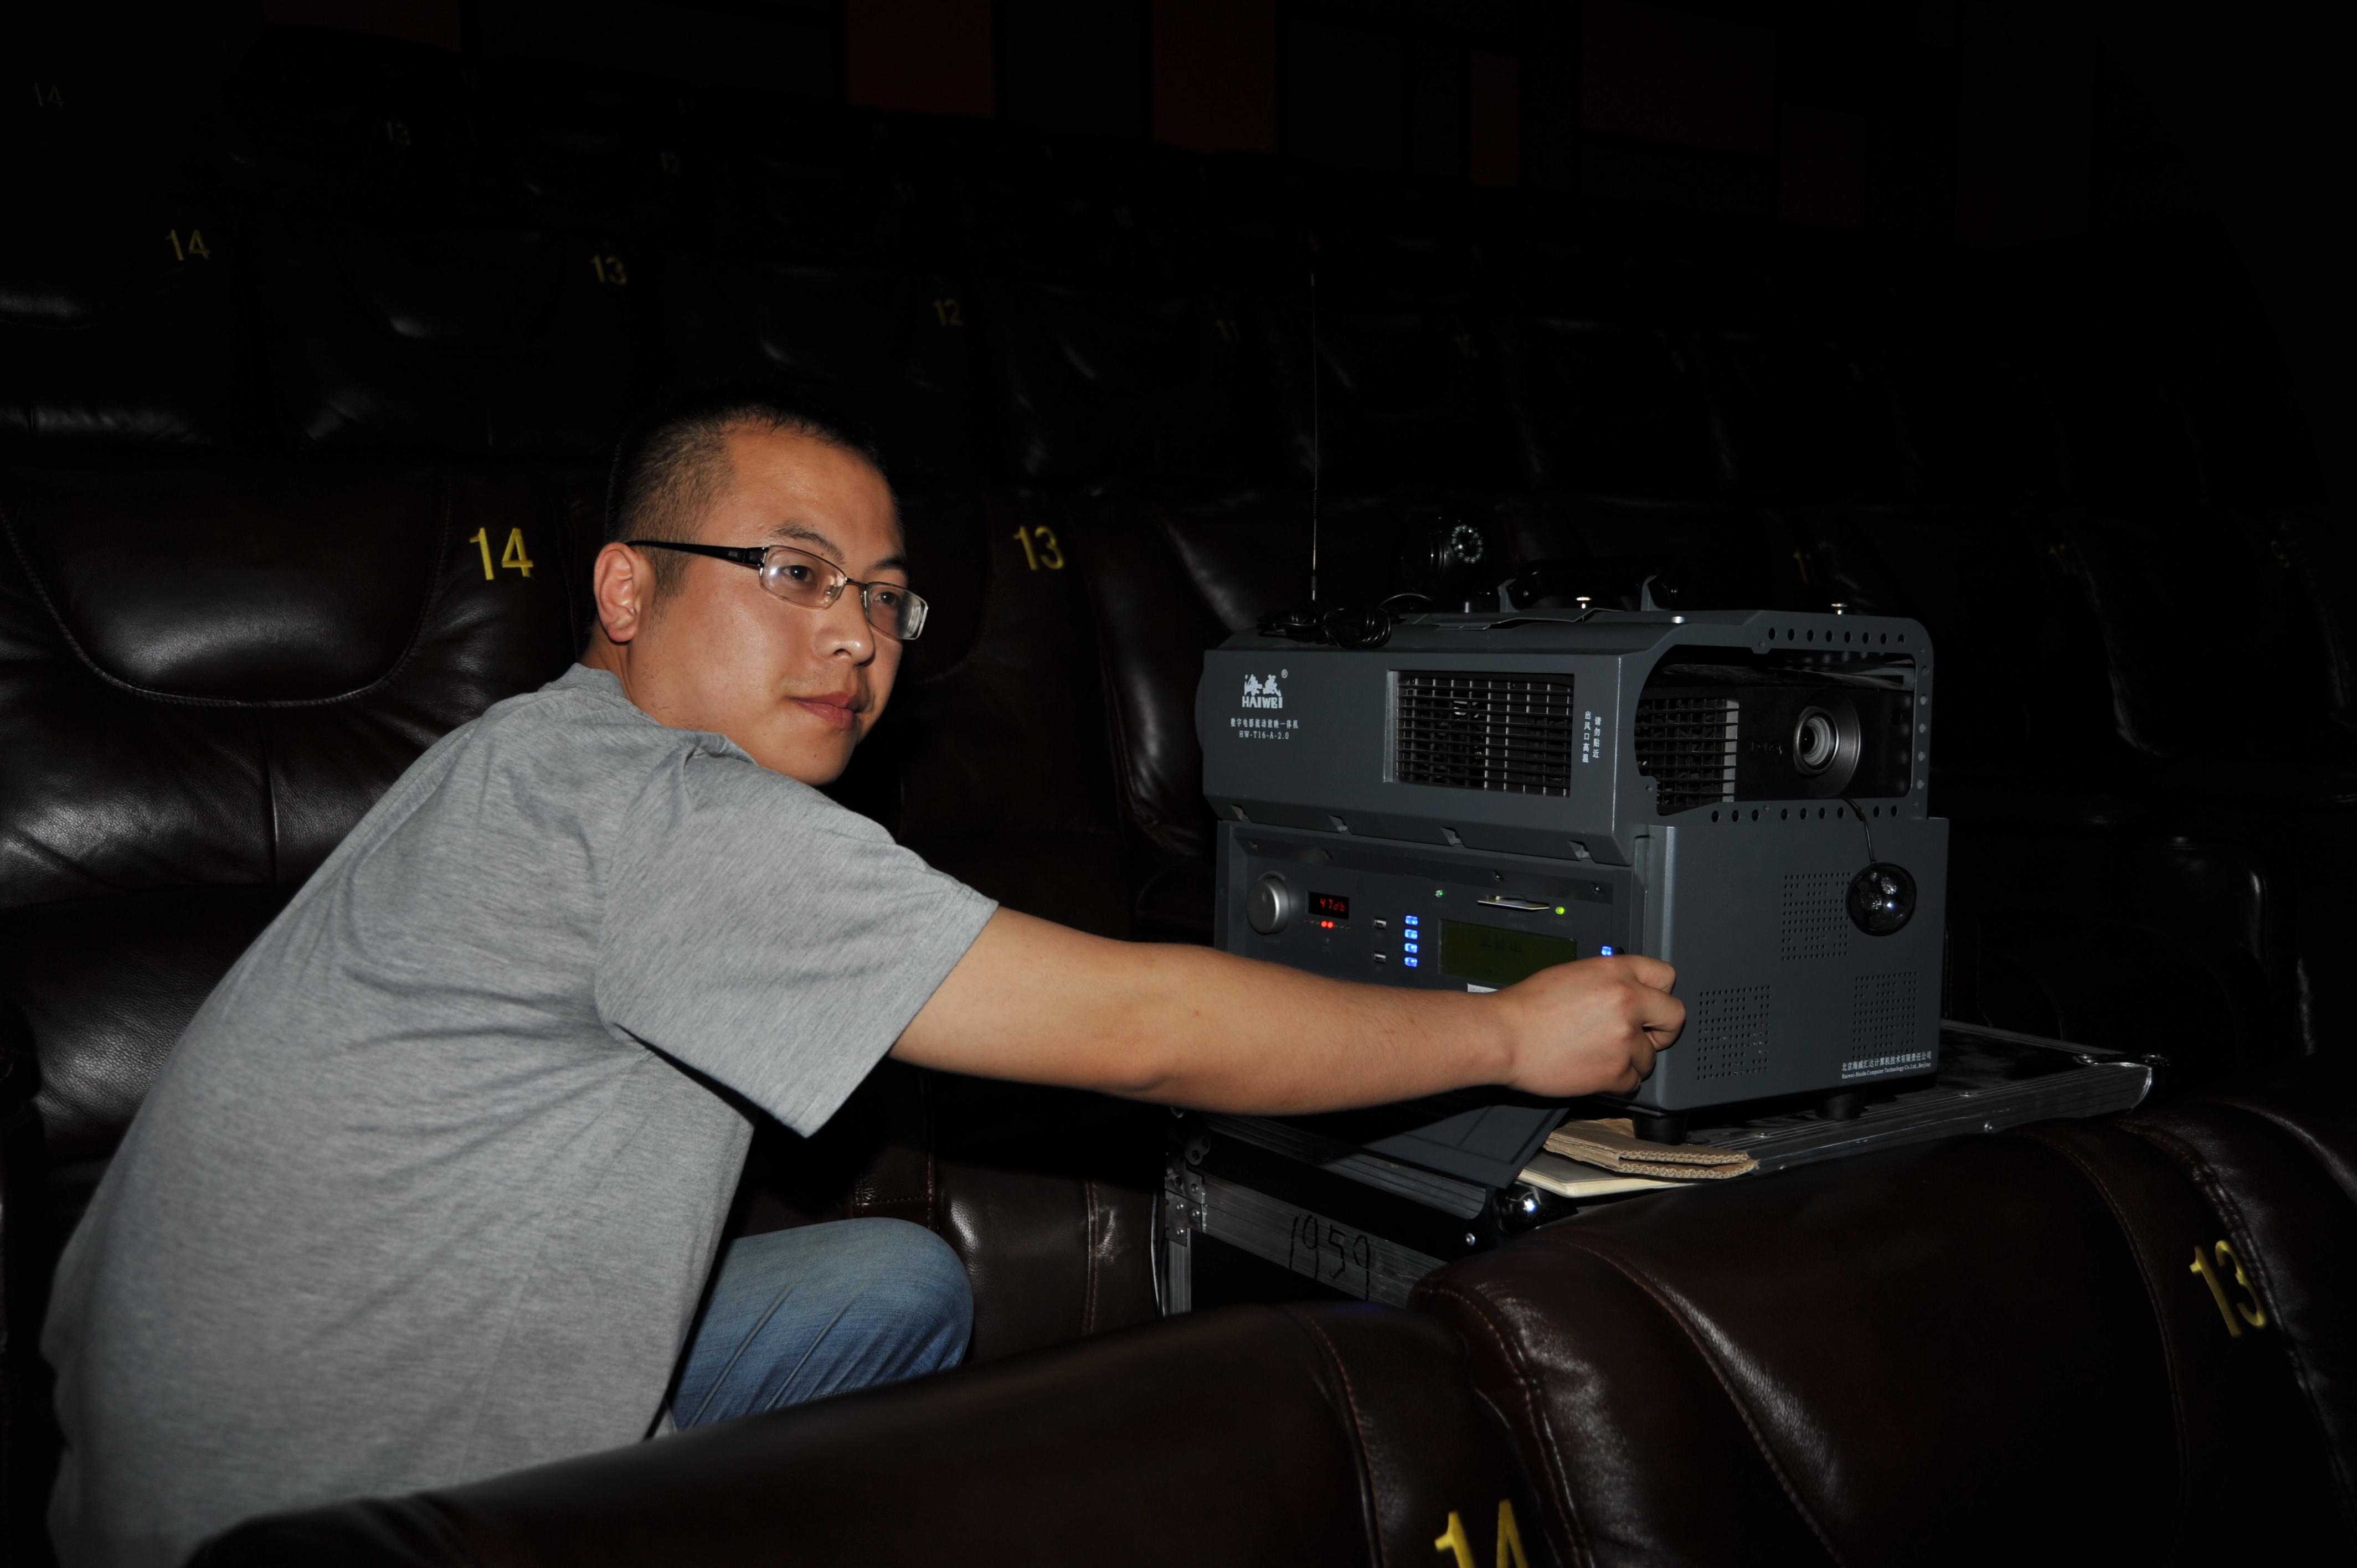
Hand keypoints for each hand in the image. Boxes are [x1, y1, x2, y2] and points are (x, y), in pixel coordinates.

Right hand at [1495, 955, 1684, 1097]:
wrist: (1503, 1036)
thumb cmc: (1526, 1008)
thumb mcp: (1572, 975)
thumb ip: (1608, 982)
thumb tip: (1627, 995)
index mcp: (1615, 971)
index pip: (1665, 976)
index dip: (1659, 994)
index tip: (1652, 1007)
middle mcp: (1626, 1000)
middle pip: (1675, 1015)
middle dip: (1662, 1030)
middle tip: (1644, 1037)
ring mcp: (1624, 1037)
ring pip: (1650, 1057)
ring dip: (1630, 1060)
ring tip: (1598, 1055)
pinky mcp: (1615, 1070)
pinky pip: (1632, 1082)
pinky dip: (1615, 1082)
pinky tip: (1592, 1070)